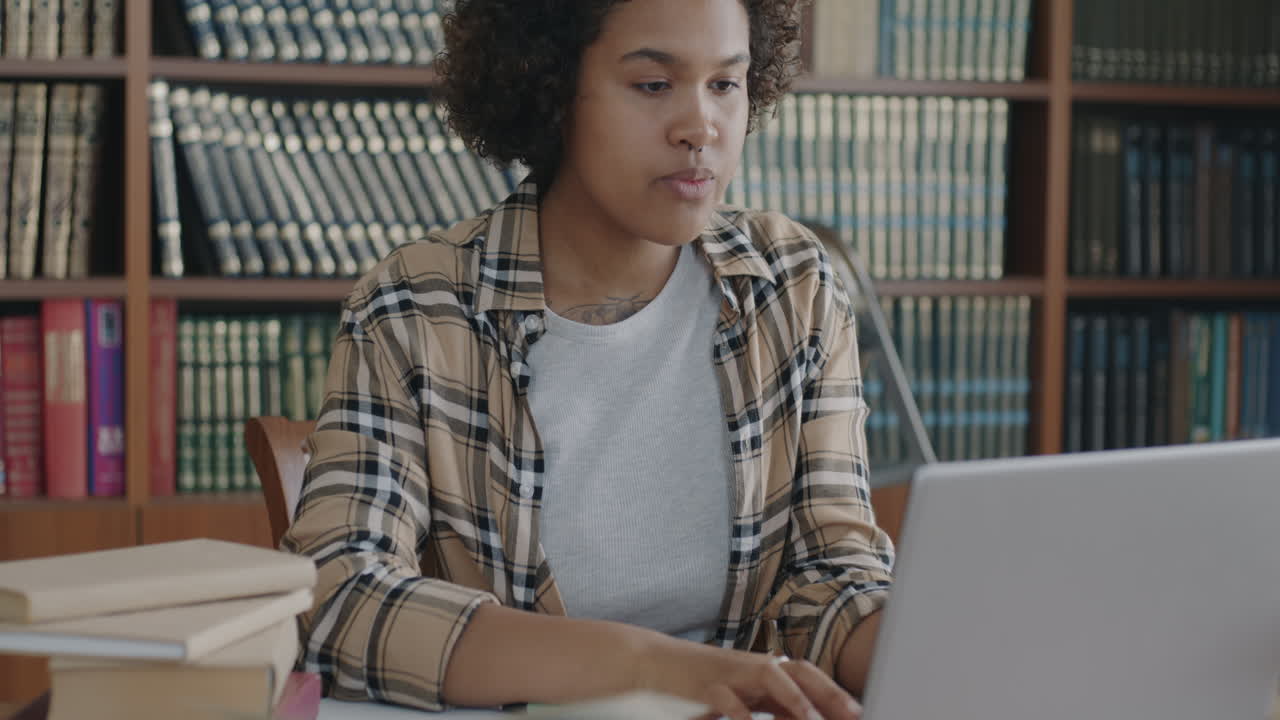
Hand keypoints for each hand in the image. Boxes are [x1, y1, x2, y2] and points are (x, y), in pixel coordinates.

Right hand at [637, 639, 861, 719]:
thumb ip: (773, 708)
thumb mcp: (743, 700)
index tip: (860, 712)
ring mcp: (731, 672)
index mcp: (766, 673)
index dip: (836, 696)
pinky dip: (742, 714)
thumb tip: (806, 718)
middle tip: (855, 714)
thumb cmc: (700, 687)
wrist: (652, 666)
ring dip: (795, 698)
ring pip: (771, 676)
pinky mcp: (706, 684)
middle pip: (801, 672)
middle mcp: (754, 668)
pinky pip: (729, 698)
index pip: (810, 681)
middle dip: (830, 693)